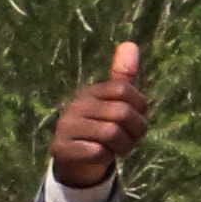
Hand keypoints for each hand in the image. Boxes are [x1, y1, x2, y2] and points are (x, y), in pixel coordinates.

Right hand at [47, 39, 148, 191]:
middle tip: (129, 139)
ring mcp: (64, 126)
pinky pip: (97, 152)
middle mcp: (75, 105)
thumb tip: (130, 44)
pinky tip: (99, 156)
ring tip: (116, 148)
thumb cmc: (103, 126)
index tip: (138, 118)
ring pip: (112, 134)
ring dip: (123, 147)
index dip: (141, 108)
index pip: (125, 89)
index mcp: (91, 91)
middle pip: (123, 113)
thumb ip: (123, 76)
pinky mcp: (59, 147)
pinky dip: (105, 157)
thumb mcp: (115, 101)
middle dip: (136, 132)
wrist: (78, 158)